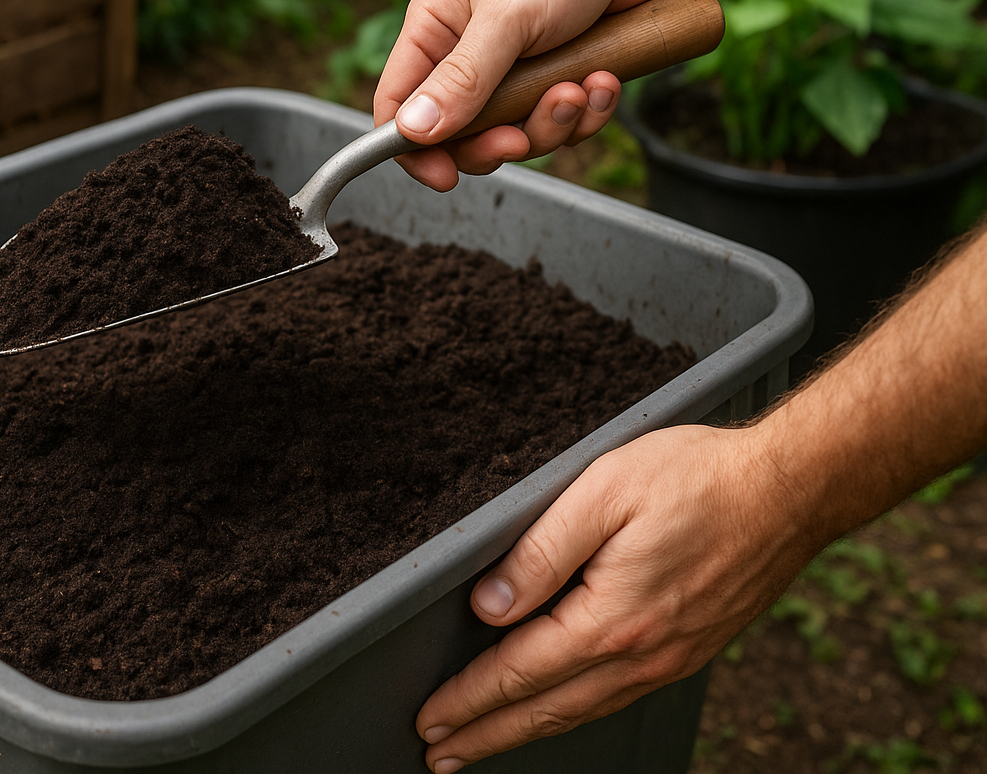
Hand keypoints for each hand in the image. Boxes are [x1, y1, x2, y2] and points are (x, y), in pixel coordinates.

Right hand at [372, 0, 667, 190]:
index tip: (445, 177)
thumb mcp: (506, 18)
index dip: (412, 148)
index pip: (397, 106)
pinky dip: (588, 113)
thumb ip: (461, 79)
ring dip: (553, 123)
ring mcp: (512, 72)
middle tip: (523, 135)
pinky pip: (561, 125)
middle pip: (459, 136)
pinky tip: (605, 80)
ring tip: (580, 88)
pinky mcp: (556, 79)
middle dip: (499, 141)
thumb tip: (412, 131)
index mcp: (433, 32)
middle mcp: (465, 56)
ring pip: (516, 135)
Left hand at [415, 423, 821, 771]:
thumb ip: (539, 552)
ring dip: (527, 732)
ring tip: (483, 746)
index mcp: (612, 618)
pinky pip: (619, 698)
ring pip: (583, 711)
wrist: (792, 490)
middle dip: (486, 734)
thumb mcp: (602, 492)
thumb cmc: (697, 477)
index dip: (469, 699)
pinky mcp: (691, 650)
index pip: (519, 671)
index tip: (430, 719)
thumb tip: (488, 607)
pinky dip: (575, 715)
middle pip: (546, 710)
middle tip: (439, 755)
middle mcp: (643, 654)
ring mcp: (672, 659)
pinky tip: (558, 713)